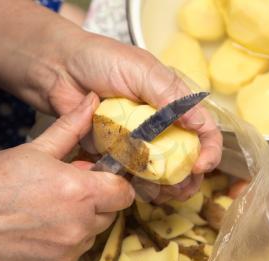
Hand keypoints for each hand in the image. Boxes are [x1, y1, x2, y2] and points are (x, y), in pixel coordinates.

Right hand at [0, 94, 133, 260]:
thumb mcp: (35, 150)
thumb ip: (71, 128)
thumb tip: (91, 101)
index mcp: (80, 192)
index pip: (124, 191)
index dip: (116, 181)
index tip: (102, 176)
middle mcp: (80, 224)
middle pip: (112, 210)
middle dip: (100, 198)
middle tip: (73, 188)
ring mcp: (69, 249)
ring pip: (95, 230)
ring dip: (85, 219)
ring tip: (55, 206)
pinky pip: (77, 249)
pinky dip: (70, 238)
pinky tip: (46, 226)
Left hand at [45, 34, 221, 201]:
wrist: (60, 69)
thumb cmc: (101, 59)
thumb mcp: (142, 70)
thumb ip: (169, 95)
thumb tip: (198, 123)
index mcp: (173, 102)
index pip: (203, 128)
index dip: (208, 149)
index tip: (200, 165)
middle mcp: (160, 123)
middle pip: (186, 156)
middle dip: (188, 176)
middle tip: (182, 189)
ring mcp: (139, 139)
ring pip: (162, 170)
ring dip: (167, 186)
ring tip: (163, 193)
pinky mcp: (117, 151)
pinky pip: (133, 174)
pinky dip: (139, 185)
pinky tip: (140, 190)